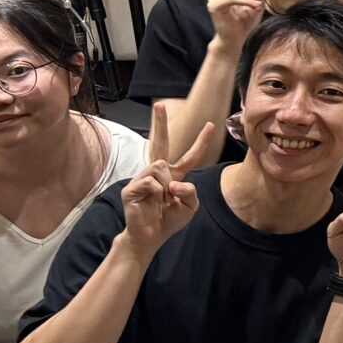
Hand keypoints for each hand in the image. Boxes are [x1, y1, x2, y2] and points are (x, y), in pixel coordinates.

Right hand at [120, 103, 221, 255]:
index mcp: (173, 176)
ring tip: (162, 199)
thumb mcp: (189, 206)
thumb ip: (190, 191)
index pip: (189, 156)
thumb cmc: (169, 220)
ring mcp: (142, 178)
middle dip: (160, 123)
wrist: (150, 237)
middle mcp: (157, 173)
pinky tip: (152, 201)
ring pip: (160, 166)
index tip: (211, 125)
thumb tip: (173, 182)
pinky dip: (156, 192)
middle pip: (160, 143)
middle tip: (159, 104)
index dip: (201, 142)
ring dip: (166, 184)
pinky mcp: (131, 188)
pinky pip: (149, 182)